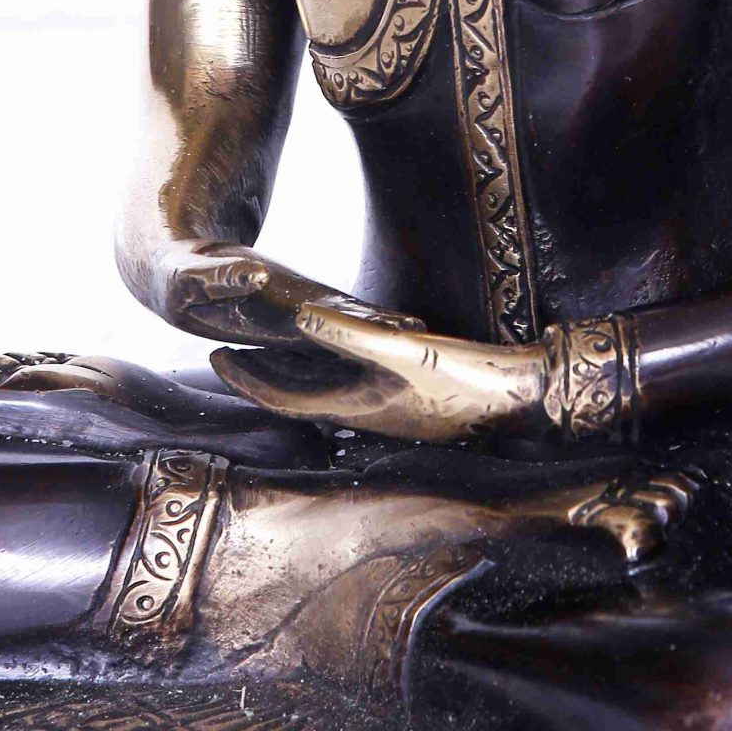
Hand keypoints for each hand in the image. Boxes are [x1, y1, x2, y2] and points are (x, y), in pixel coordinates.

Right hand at [161, 241, 419, 349]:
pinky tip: (396, 323)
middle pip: (342, 337)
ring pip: (347, 329)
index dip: (353, 334)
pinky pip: (338, 312)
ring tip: (420, 331)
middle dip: (377, 340)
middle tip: (421, 339)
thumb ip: (218, 278)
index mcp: (268, 325)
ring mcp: (294, 317)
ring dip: (380, 331)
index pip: (319, 333)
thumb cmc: (179, 276)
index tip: (389, 336)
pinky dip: (367, 318)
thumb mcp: (187, 277)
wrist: (174, 273)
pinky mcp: (295, 300)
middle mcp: (287, 329)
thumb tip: (255, 278)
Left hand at [211, 301, 548, 443]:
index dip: (246, 377)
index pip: (283, 398)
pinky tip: (336, 352)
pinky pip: (350, 384)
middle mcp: (364, 414)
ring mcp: (386, 410)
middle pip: (298, 395)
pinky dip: (328, 368)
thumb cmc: (464, 379)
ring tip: (268, 347)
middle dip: (261, 374)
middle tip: (226, 350)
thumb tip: (297, 316)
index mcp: (355, 407)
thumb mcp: (403, 350)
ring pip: (323, 390)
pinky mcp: (406, 401)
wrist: (518, 399)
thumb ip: (349, 333)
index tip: (213, 355)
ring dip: (292, 371)